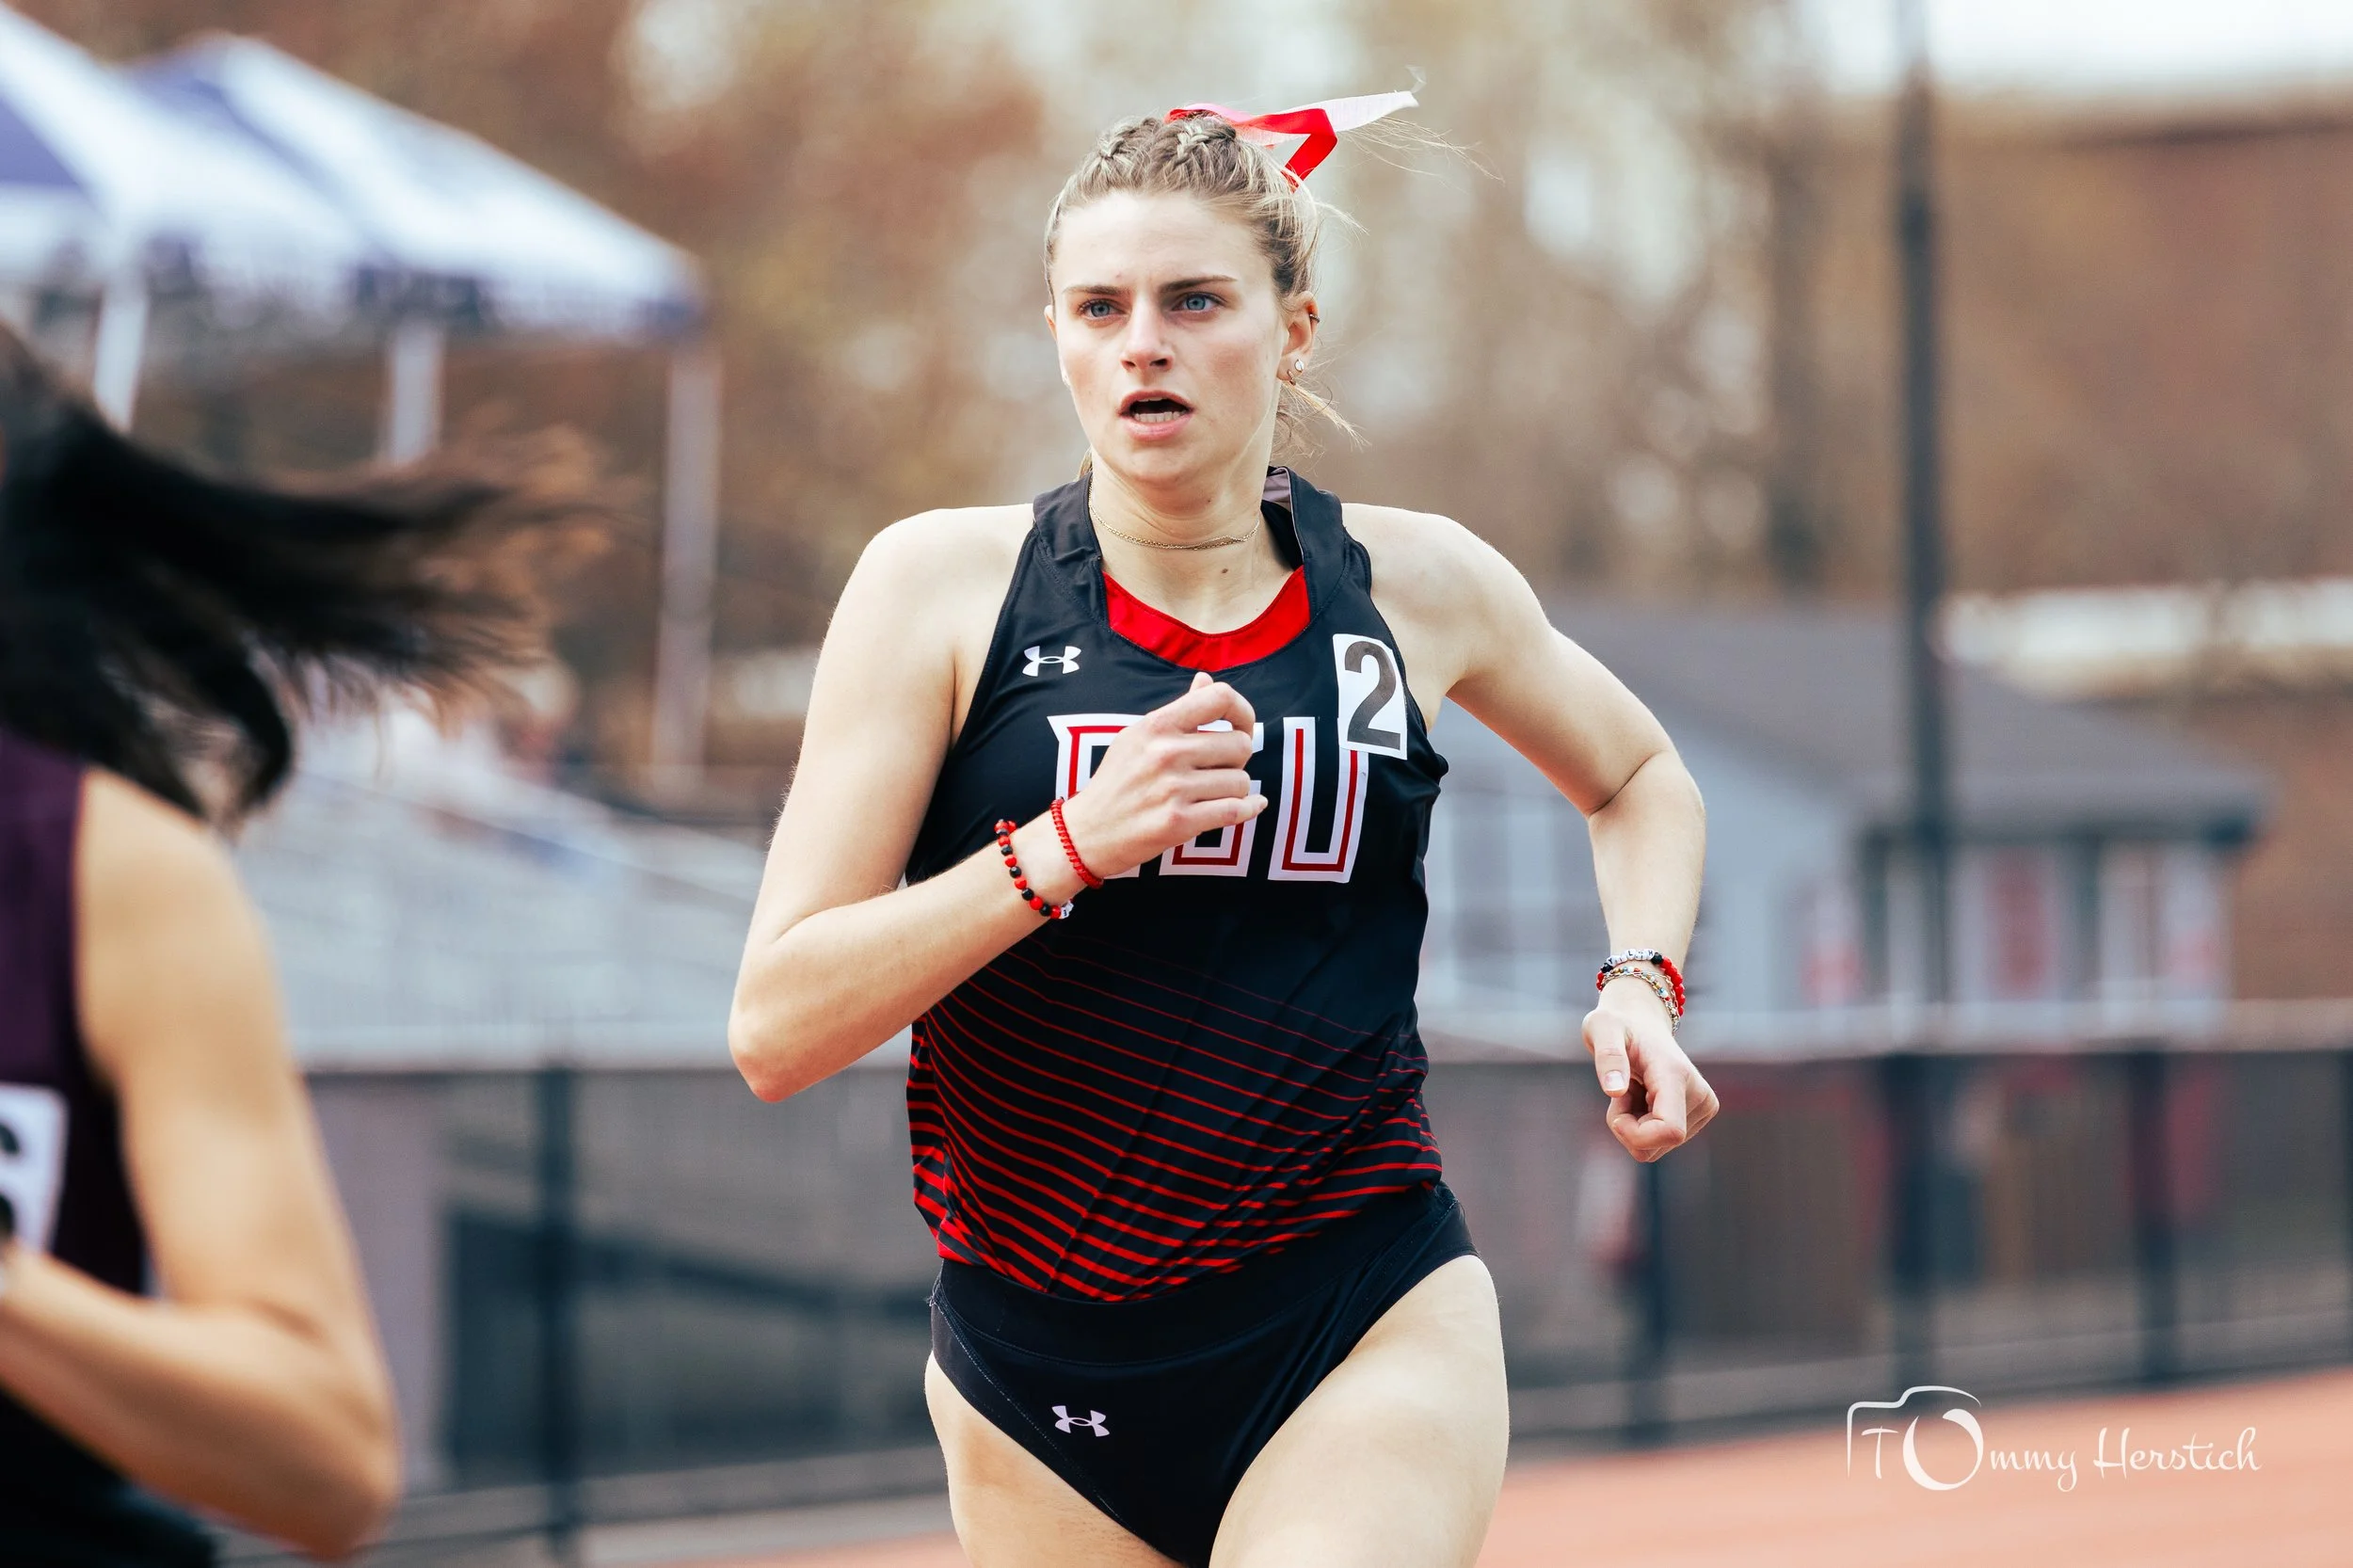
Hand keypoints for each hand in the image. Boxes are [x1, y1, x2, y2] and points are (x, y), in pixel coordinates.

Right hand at [1055, 672, 1267, 878]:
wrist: (1087, 832)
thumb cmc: (1117, 781)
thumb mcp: (1138, 737)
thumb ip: (1179, 710)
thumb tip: (1206, 679)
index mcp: (1156, 725)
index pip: (1219, 697)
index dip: (1242, 711)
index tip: (1240, 727)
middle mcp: (1165, 753)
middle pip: (1240, 744)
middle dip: (1237, 759)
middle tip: (1218, 769)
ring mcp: (1172, 788)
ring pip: (1240, 781)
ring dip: (1235, 789)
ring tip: (1212, 792)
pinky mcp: (1178, 822)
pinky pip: (1235, 810)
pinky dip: (1249, 809)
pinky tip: (1251, 805)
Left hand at [1583, 975, 1718, 1161]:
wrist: (1640, 1020)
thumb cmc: (1618, 1023)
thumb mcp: (1601, 1029)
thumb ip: (1608, 1056)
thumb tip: (1615, 1090)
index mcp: (1676, 1075)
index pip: (1669, 1131)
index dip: (1634, 1134)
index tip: (1616, 1103)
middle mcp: (1699, 1095)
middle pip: (1656, 1145)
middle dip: (1627, 1126)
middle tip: (1622, 1087)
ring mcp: (1703, 1107)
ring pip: (1655, 1147)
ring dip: (1633, 1124)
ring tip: (1634, 1088)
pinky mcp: (1699, 1115)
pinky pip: (1659, 1142)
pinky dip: (1642, 1125)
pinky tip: (1642, 1095)